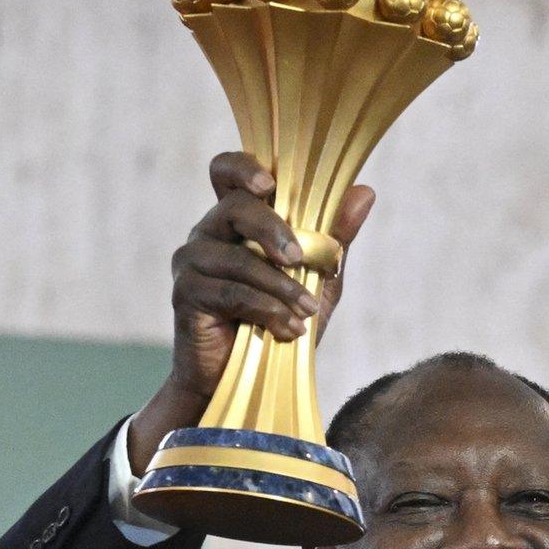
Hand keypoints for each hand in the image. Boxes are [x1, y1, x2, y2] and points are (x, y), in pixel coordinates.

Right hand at [128, 152, 375, 473]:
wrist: (247, 382)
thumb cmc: (279, 323)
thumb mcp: (317, 280)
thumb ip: (335, 238)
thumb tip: (364, 191)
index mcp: (237, 219)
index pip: (227, 172)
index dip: (245, 167)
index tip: (272, 185)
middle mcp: (208, 232)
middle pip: (236, 206)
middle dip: (274, 229)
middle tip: (301, 258)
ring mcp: (192, 261)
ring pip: (238, 257)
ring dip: (280, 286)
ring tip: (307, 313)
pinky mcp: (185, 294)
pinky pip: (230, 292)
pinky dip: (266, 309)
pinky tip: (288, 329)